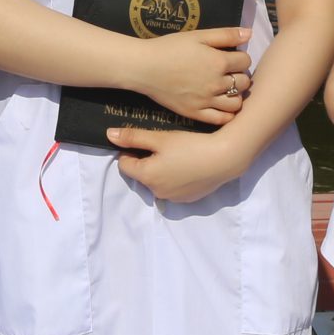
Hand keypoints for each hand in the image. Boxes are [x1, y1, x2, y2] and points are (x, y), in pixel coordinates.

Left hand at [107, 126, 251, 204]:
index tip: (143, 141)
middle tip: (162, 146)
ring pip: (157, 182)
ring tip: (177, 155)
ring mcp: (174, 198)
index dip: (130, 151)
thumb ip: (133, 137)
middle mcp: (157, 192)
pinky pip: (173, 188)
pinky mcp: (188, 199)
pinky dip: (175, 178)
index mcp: (147, 176)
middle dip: (146, 161)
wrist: (224, 158)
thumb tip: (109, 135)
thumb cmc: (189, 145)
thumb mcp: (159, 137)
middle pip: (142, 174)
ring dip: (160, 171)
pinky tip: (187, 166)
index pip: (125, 165)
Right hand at [128, 26, 252, 125]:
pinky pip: (221, 119)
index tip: (230, 57)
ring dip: (235, 95)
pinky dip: (226, 113)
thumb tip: (249, 32)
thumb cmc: (169, 48)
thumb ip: (225, 35)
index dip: (240, 58)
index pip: (245, 62)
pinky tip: (220, 104)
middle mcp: (216, 83)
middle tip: (228, 72)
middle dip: (239, 75)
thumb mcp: (197, 35)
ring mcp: (206, 101)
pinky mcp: (196, 113)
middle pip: (243, 82)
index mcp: (218, 62)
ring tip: (225, 89)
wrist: (144, 67)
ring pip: (236, 103)